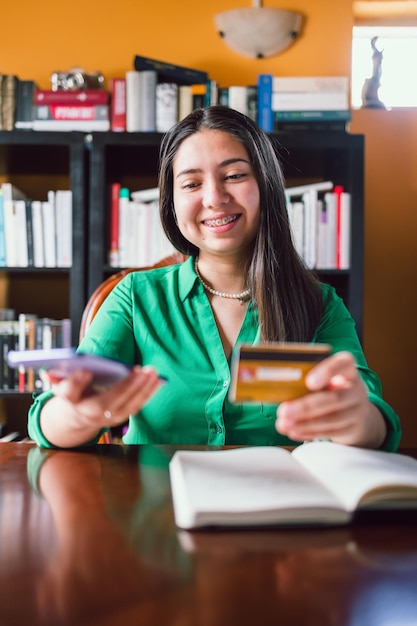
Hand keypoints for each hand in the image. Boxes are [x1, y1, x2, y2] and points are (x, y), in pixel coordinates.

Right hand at [40, 365, 163, 446]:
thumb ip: (57, 378)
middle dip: (126, 385)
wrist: (80, 418)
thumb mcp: (62, 387)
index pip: (72, 392)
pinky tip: (157, 380)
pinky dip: (149, 392)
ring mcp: (110, 417)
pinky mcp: (123, 416)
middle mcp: (93, 413)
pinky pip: (138, 404)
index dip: (76, 383)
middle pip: (110, 399)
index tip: (84, 372)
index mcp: (74, 402)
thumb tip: (48, 372)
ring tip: (153, 373)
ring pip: (129, 404)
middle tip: (140, 370)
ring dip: (143, 388)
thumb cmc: (73, 397)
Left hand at [275, 351, 386, 447]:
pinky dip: (309, 432)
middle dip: (305, 406)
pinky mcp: (352, 429)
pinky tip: (294, 431)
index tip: (309, 383)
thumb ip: (305, 379)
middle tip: (284, 411)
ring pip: (331, 418)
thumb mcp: (323, 379)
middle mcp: (355, 388)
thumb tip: (274, 385)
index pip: (343, 363)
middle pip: (333, 397)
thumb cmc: (330, 390)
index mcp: (346, 368)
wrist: (356, 414)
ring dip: (304, 423)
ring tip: (284, 424)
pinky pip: (330, 432)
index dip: (327, 372)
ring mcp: (356, 410)